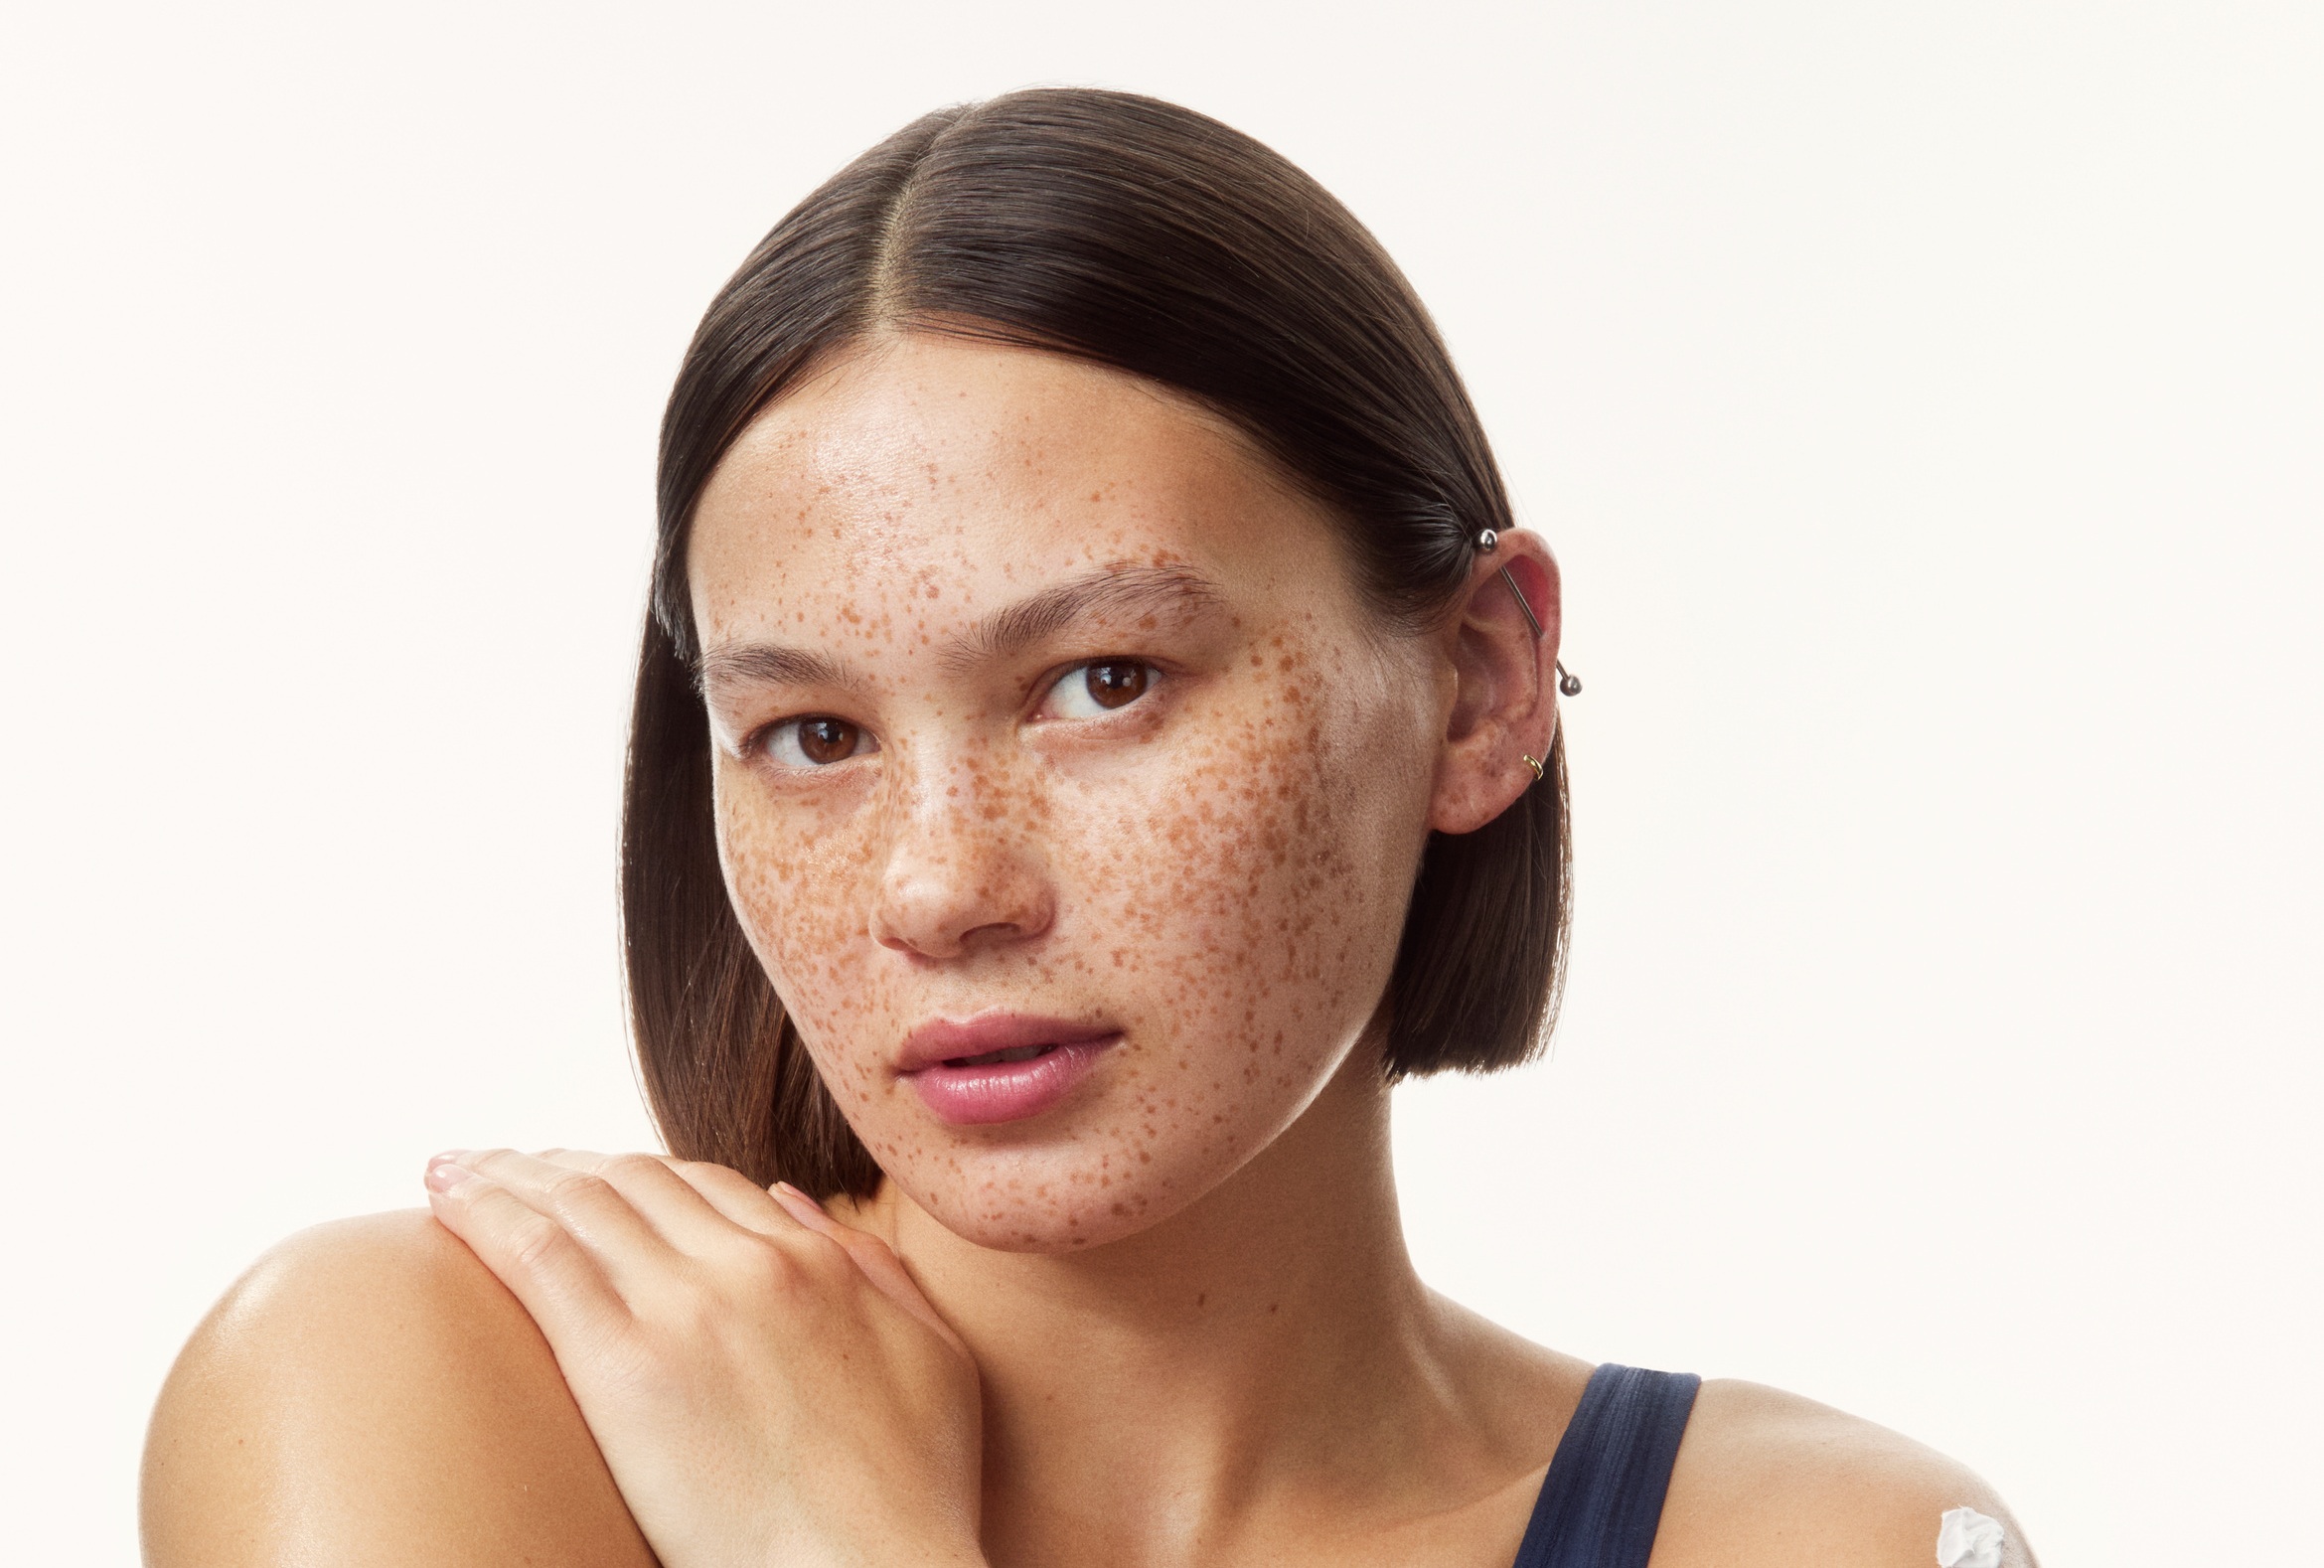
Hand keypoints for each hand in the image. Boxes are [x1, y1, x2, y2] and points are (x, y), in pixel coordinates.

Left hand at [423, 1148, 983, 1567]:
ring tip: (452, 1171)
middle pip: (633, 1180)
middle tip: (500, 1164)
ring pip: (579, 1201)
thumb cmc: (914, 1496)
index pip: (704, 1186)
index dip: (634, 1174)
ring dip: (507, 1174)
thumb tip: (798, 1204)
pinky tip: (446, 1200)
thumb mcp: (932, 1358)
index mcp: (818, 1263)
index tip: (585, 1176)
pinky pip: (540, 1257)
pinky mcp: (626, 1363)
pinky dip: (486, 1213)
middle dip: (557, 1163)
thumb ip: (874, 1271)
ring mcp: (687, 1306)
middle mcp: (749, 1263)